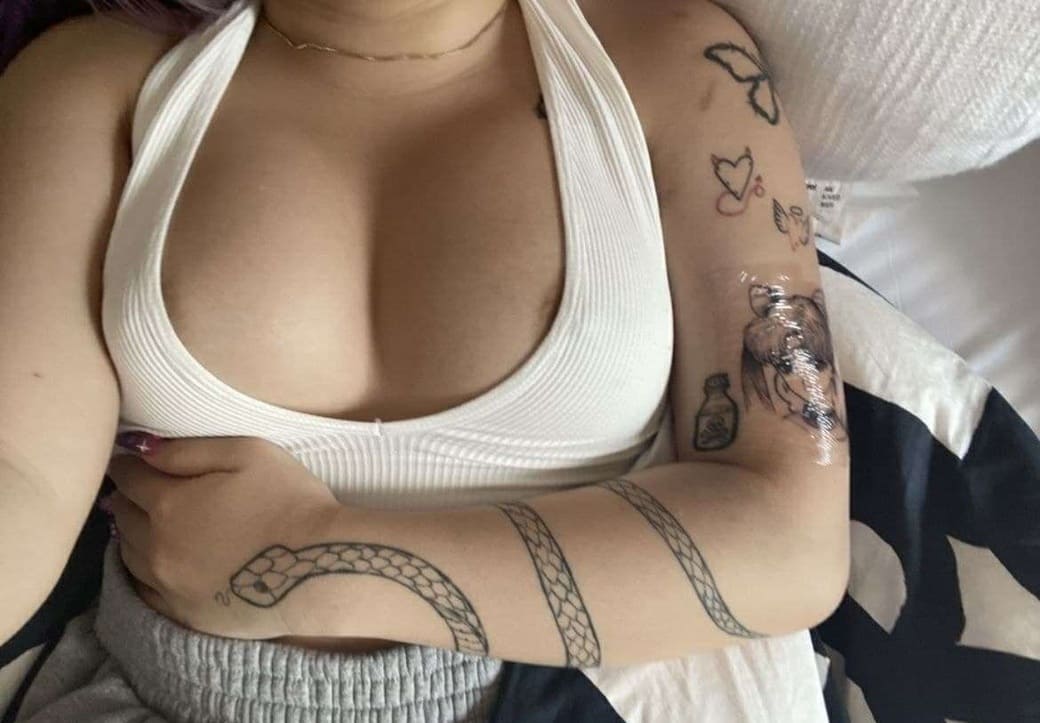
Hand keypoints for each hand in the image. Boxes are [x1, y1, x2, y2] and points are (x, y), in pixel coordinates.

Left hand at [105, 433, 343, 639]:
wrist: (321, 568)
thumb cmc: (291, 501)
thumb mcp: (249, 454)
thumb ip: (191, 450)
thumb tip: (142, 448)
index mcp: (169, 503)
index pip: (130, 477)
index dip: (129, 464)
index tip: (132, 459)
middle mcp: (157, 547)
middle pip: (124, 515)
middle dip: (128, 497)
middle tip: (136, 488)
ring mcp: (168, 586)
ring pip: (128, 554)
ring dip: (132, 533)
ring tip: (143, 522)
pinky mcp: (184, 614)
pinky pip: (144, 591)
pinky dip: (141, 571)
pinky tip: (152, 563)